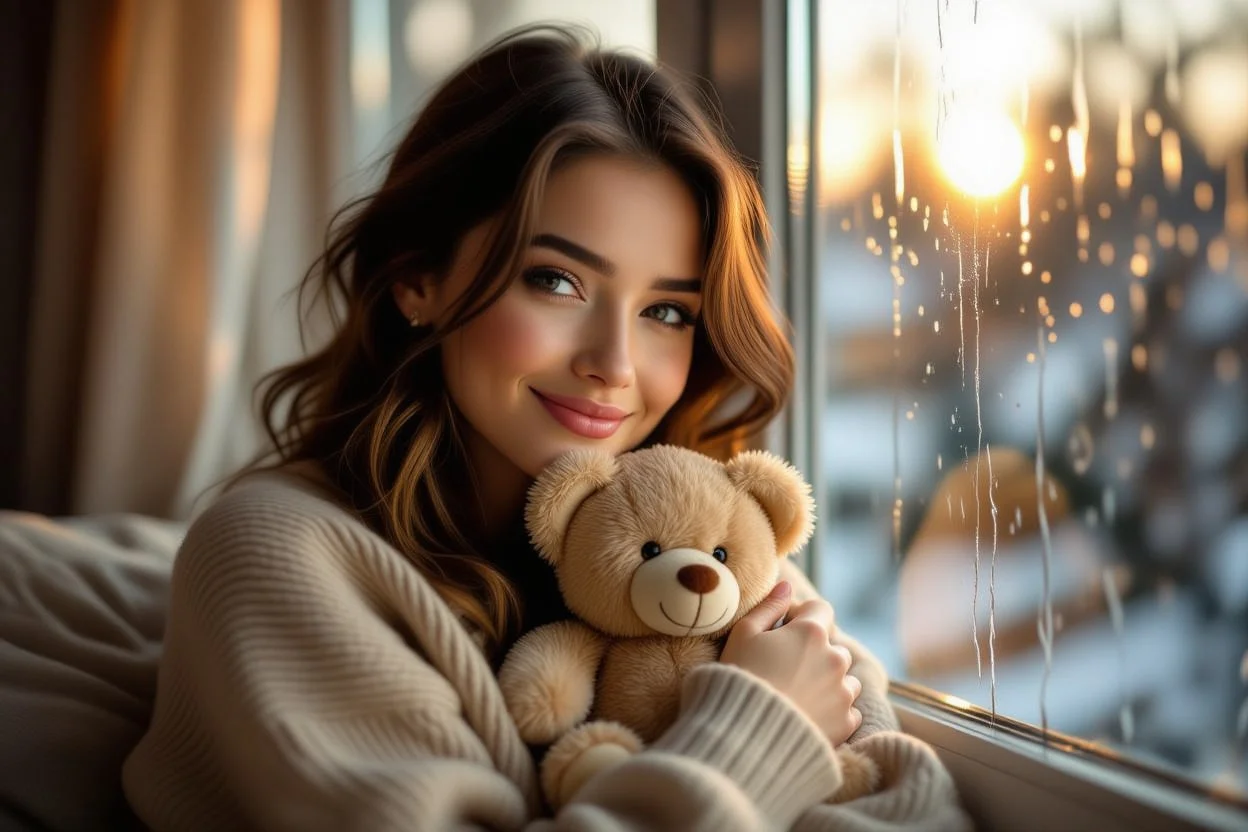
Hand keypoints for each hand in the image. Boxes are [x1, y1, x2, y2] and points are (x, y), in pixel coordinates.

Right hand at [720, 581, 862, 745]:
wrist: (746, 734)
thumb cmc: (740, 677)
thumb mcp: (743, 634)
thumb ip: (768, 606)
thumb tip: (785, 586)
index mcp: (812, 633)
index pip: (821, 609)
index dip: (802, 616)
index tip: (784, 630)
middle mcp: (835, 659)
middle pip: (832, 646)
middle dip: (815, 652)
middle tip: (786, 668)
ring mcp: (844, 692)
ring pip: (845, 679)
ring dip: (829, 681)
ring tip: (799, 695)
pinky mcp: (846, 722)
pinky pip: (848, 710)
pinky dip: (834, 711)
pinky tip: (809, 715)